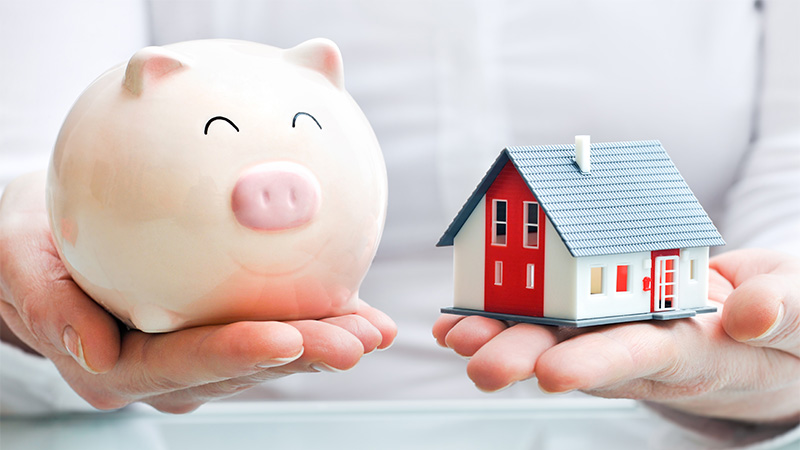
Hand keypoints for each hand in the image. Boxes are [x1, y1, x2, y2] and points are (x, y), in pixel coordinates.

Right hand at [0, 171, 395, 412]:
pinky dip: (317, 321)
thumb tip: (94, 350)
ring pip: (267, 356)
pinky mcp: (218, 333)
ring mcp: (195, 358)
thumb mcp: (15, 260)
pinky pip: (274, 330)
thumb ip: (48, 305)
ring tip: (371, 328)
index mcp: (116, 364)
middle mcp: (163, 372)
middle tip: (356, 340)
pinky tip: (361, 315)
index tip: (286, 338)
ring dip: (322, 342)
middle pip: (238, 367)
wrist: (47, 241)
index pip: (181, 364)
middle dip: (302, 355)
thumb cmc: (29, 243)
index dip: (235, 354)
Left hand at [433, 248, 799, 423]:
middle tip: (478, 364)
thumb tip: (748, 313)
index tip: (554, 374)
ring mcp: (620, 334)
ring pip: (557, 338)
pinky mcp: (602, 318)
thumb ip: (785, 312)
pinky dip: (505, 315)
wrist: (764, 324)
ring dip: (503, 337)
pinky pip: (551, 317)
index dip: (600, 364)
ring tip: (456, 336)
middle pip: (583, 355)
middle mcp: (647, 350)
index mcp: (699, 352)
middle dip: (528, 358)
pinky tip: (462, 319)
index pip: (646, 357)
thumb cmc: (787, 322)